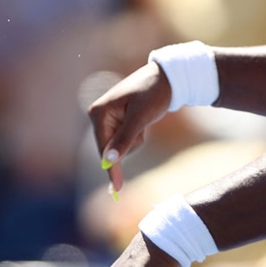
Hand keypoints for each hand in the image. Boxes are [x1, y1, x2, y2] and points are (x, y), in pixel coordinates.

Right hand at [87, 62, 172, 192]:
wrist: (167, 78)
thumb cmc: (153, 94)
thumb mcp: (140, 118)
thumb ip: (124, 139)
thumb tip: (108, 161)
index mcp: (99, 112)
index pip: (103, 148)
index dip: (111, 168)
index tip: (116, 188)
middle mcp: (99, 114)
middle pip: (110, 148)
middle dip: (129, 145)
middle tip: (142, 130)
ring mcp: (107, 117)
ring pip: (119, 145)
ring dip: (134, 140)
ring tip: (144, 120)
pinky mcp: (117, 119)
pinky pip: (125, 139)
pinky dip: (136, 135)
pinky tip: (143, 120)